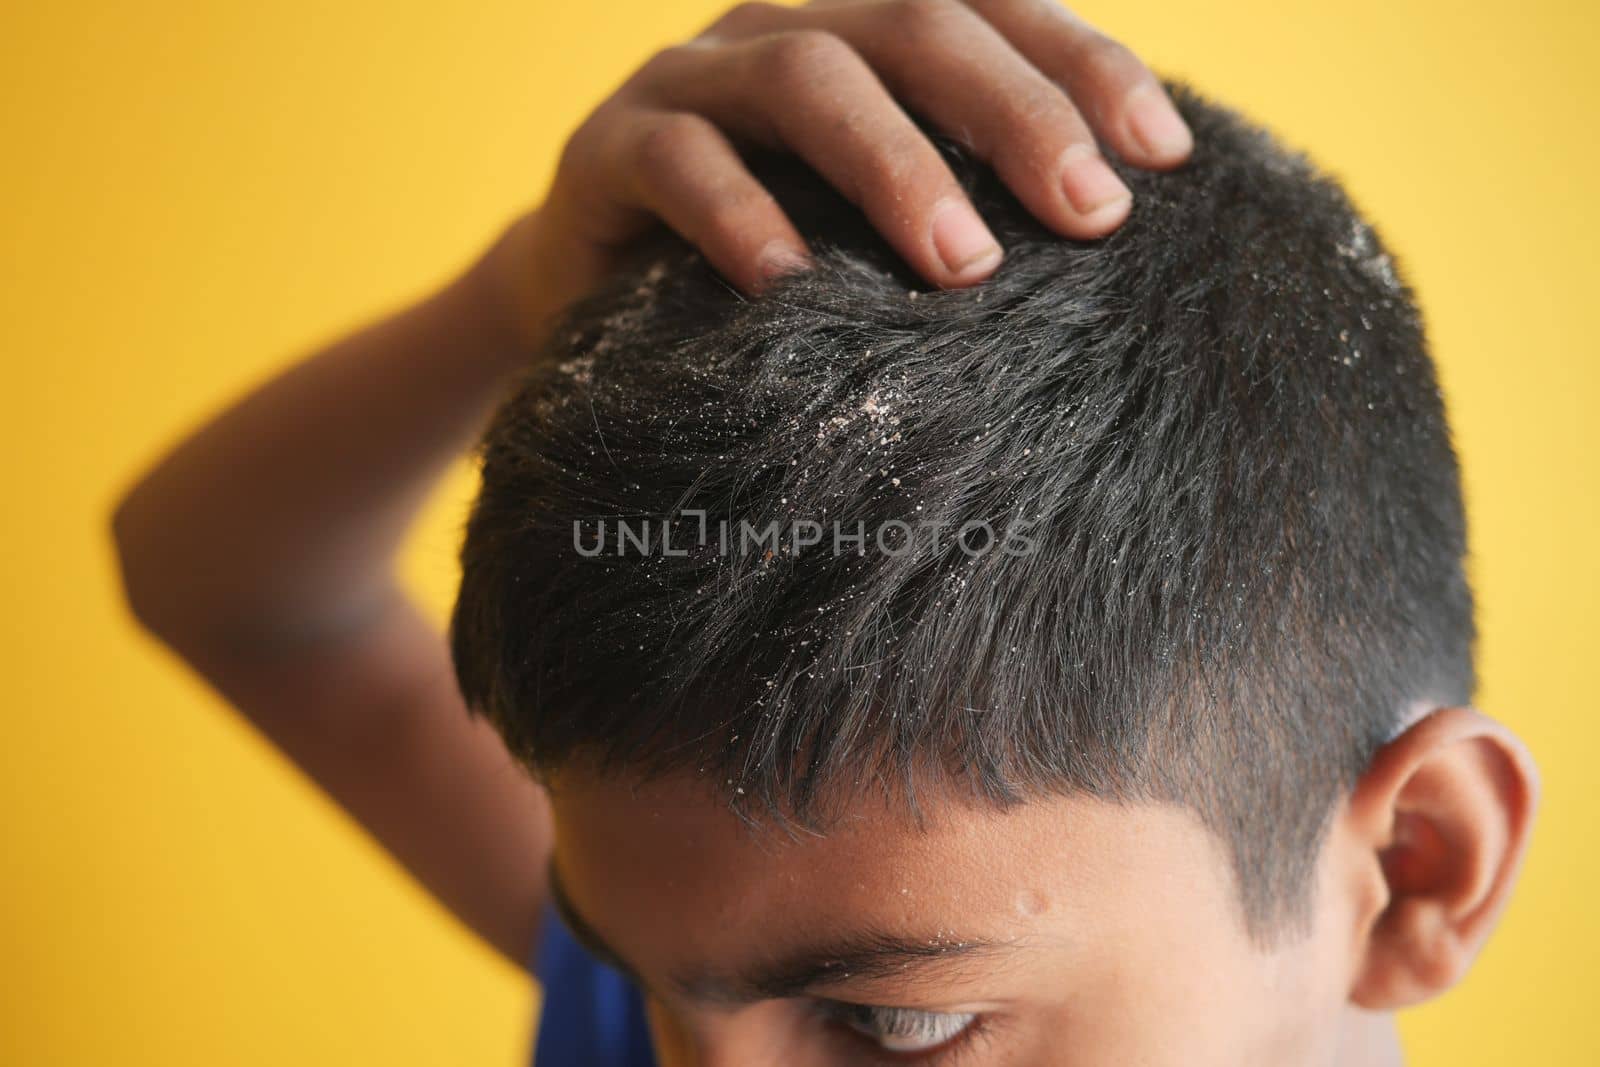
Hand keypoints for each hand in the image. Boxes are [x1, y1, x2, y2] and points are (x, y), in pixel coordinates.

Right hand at [489, 0, 1192, 346]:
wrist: (601, 296)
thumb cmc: (775, 261)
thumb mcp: (875, 225)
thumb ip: (966, 205)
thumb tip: (1113, 243)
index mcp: (867, 34)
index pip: (994, 9)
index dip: (1084, 67)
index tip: (1162, 156)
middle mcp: (789, 29)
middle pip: (919, 26)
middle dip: (1018, 115)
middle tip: (1090, 216)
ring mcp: (696, 77)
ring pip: (808, 78)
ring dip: (897, 167)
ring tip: (964, 267)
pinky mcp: (612, 145)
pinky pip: (681, 160)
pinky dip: (740, 213)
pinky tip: (789, 281)